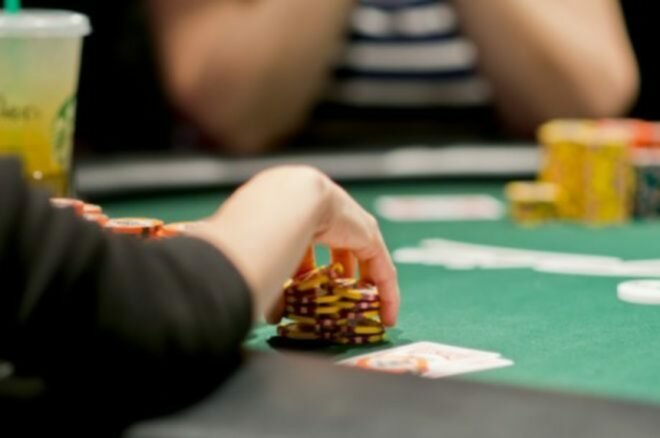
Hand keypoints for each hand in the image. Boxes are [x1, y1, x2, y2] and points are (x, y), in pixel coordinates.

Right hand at [191, 166, 399, 326]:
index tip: (306, 294)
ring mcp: (349, 221)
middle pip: (337, 251)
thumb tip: (271, 316)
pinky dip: (386, 292)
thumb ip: (270, 287)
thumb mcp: (265, 261)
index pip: (304, 247)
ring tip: (366, 313)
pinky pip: (381, 268)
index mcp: (294, 214)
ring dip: (363, 286)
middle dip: (339, 278)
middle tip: (341, 304)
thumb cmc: (264, 229)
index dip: (306, 273)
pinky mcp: (369, 234)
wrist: (289, 202)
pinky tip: (387, 317)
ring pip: (361, 258)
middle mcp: (324, 214)